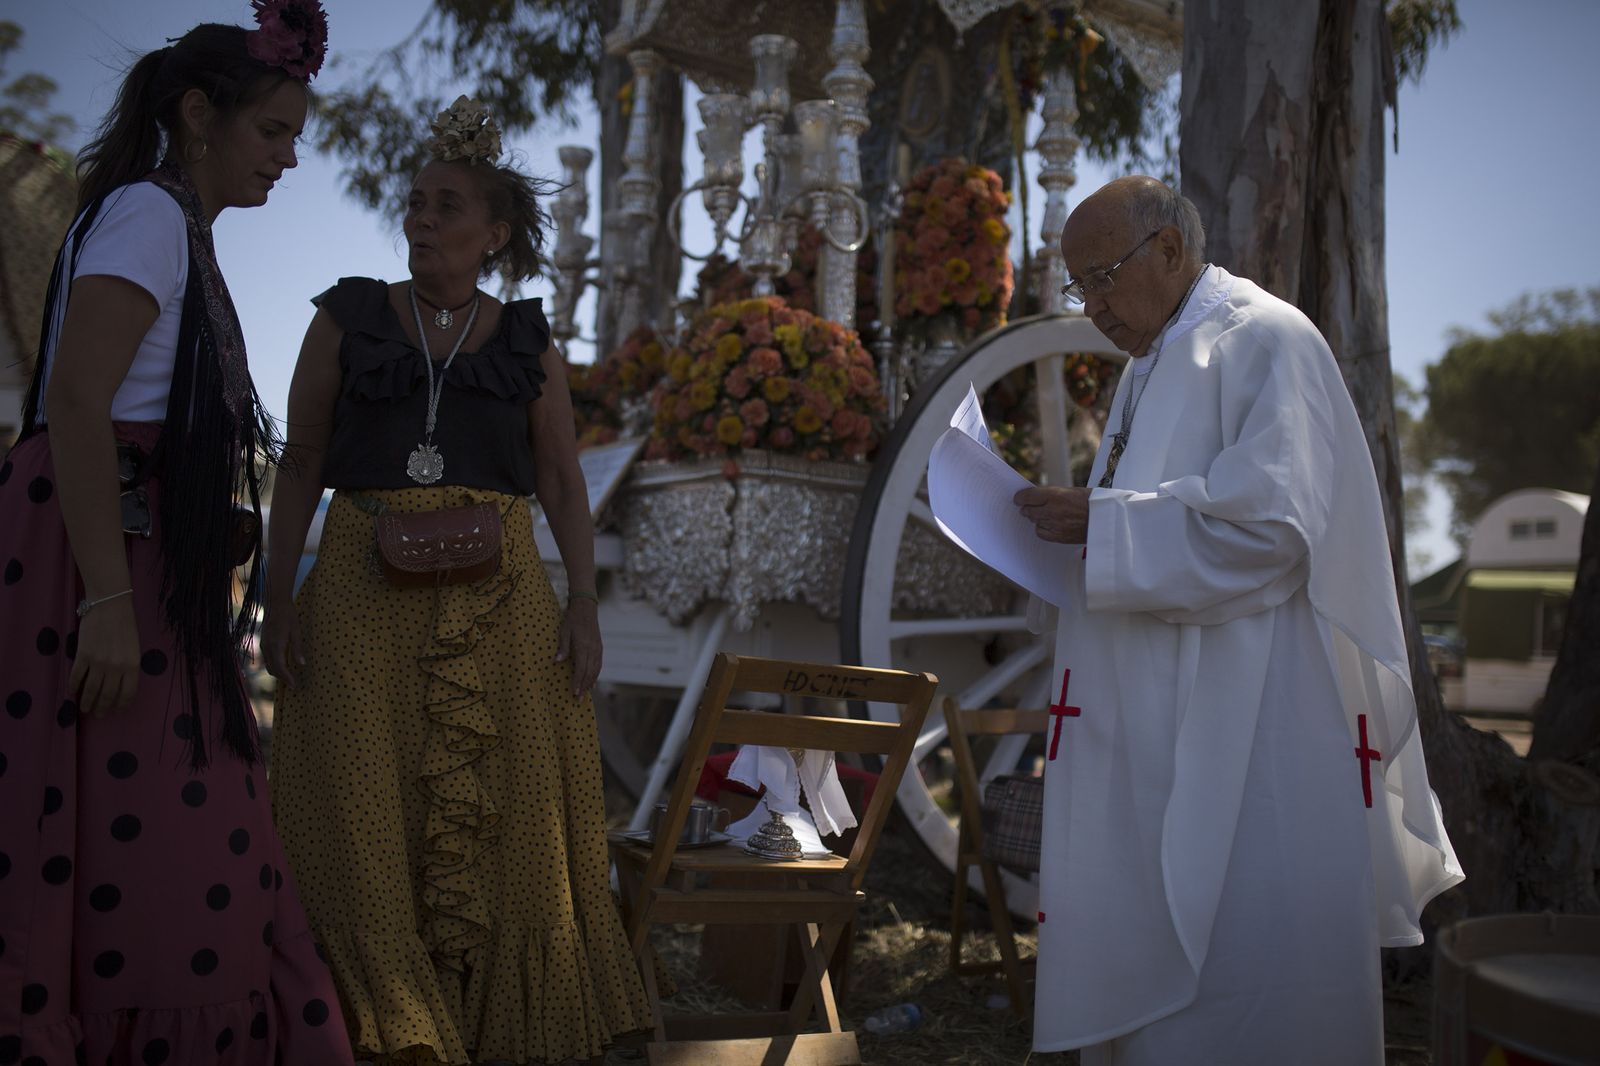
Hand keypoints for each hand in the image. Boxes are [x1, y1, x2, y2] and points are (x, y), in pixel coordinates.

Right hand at [72, 596, 141, 715]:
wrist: (110, 605)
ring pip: (91, 689)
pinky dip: (74, 686)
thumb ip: (128, 665)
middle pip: (108, 695)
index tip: (117, 711)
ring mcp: (98, 662)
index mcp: (133, 665)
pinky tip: (72, 692)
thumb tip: (120, 683)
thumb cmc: (125, 624)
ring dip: (87, 702)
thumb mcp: (134, 647)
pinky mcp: (83, 655)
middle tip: (98, 715)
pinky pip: (77, 676)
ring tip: (84, 709)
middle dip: (103, 708)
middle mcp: (116, 667)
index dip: (122, 704)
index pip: (128, 693)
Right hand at [261, 600, 306, 689]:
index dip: (287, 678)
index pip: (280, 667)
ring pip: (269, 665)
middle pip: (273, 669)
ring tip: (289, 677)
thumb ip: (297, 649)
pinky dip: (274, 665)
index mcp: (275, 645)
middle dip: (282, 678)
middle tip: (293, 684)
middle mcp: (267, 647)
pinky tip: (283, 665)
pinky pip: (267, 659)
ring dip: (278, 673)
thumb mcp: (296, 632)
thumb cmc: (289, 616)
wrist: (276, 604)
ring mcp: (264, 645)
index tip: (294, 685)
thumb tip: (302, 664)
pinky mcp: (264, 642)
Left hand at [556, 597, 601, 697]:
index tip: (574, 693)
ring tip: (585, 693)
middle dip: (583, 687)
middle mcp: (592, 650)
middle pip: (589, 673)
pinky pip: (599, 664)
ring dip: (590, 682)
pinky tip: (592, 681)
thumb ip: (562, 648)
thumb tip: (557, 662)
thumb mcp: (564, 632)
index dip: (577, 682)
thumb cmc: (572, 619)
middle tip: (578, 699)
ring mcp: (598, 649)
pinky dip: (595, 674)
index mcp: (583, 647)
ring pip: (596, 670)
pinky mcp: (599, 647)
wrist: (586, 608)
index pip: (581, 669)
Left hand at [1015, 485, 1090, 543]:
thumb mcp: (1071, 491)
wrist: (1107, 519)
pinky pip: (1041, 533)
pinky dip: (1042, 528)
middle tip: (1027, 507)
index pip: (1027, 496)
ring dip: (1035, 517)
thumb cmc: (1091, 501)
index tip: (1017, 499)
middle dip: (1027, 508)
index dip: (1020, 498)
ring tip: (1043, 514)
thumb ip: (1052, 494)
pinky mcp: (1059, 537)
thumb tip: (1035, 497)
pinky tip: (1048, 524)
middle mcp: (1053, 510)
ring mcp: (1055, 525)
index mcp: (1056, 495)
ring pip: (1034, 521)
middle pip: (1028, 510)